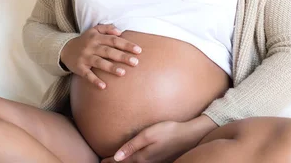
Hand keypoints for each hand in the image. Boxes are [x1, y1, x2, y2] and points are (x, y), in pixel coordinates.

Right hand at [60, 24, 141, 88]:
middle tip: (135, 62)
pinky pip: (87, 75)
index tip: (138, 50)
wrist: (65, 49)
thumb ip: (107, 28)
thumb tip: (120, 31)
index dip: (126, 45)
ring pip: (99, 62)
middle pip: (108, 51)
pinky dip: (95, 80)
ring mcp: (85, 57)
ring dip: (111, 67)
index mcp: (96, 37)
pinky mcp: (79, 68)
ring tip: (123, 72)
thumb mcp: (94, 30)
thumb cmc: (85, 40)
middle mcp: (91, 46)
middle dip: (122, 56)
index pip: (114, 40)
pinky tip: (104, 86)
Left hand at [102, 116, 218, 162]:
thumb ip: (131, 146)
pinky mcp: (160, 160)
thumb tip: (116, 157)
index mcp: (142, 157)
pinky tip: (134, 160)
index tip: (101, 161)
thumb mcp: (148, 135)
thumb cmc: (168, 131)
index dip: (110, 161)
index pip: (121, 162)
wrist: (189, 135)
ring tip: (115, 162)